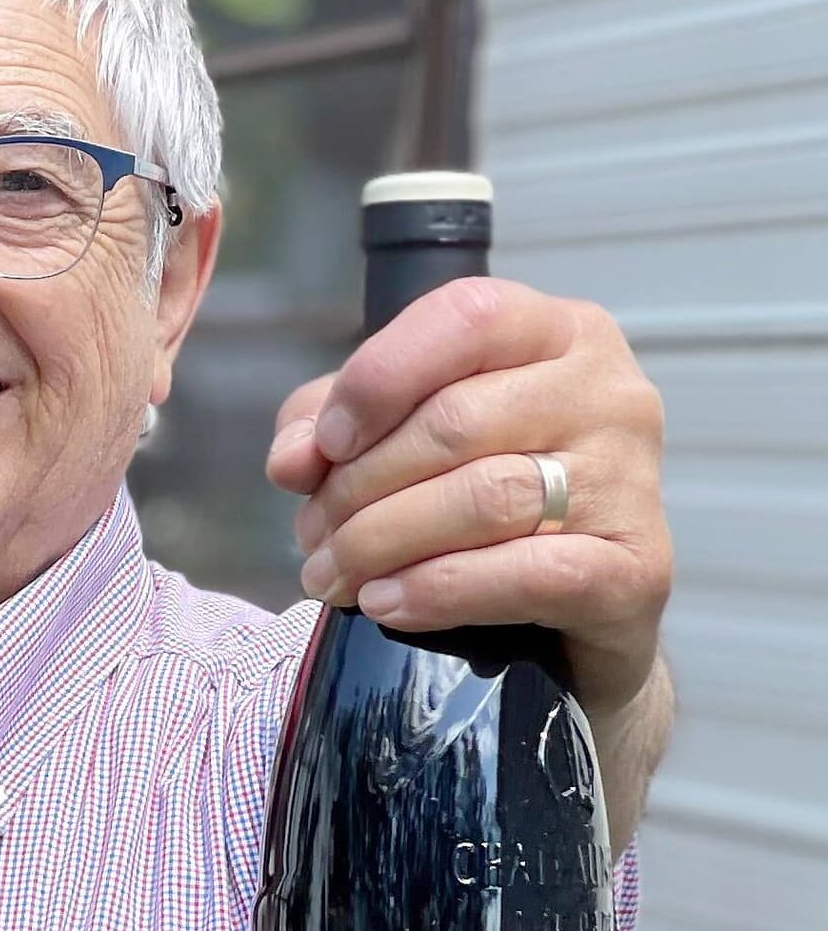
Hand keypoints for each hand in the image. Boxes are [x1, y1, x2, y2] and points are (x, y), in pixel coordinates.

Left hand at [268, 276, 672, 715]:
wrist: (571, 613)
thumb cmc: (477, 503)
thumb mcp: (397, 437)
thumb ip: (331, 423)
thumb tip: (293, 458)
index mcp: (557, 334)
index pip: (466, 317)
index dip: (377, 378)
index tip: (324, 446)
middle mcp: (608, 393)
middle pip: (456, 423)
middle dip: (357, 487)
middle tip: (314, 537)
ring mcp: (631, 480)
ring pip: (485, 497)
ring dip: (381, 544)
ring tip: (333, 576)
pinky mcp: (637, 568)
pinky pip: (528, 573)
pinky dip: (440, 590)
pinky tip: (387, 604)